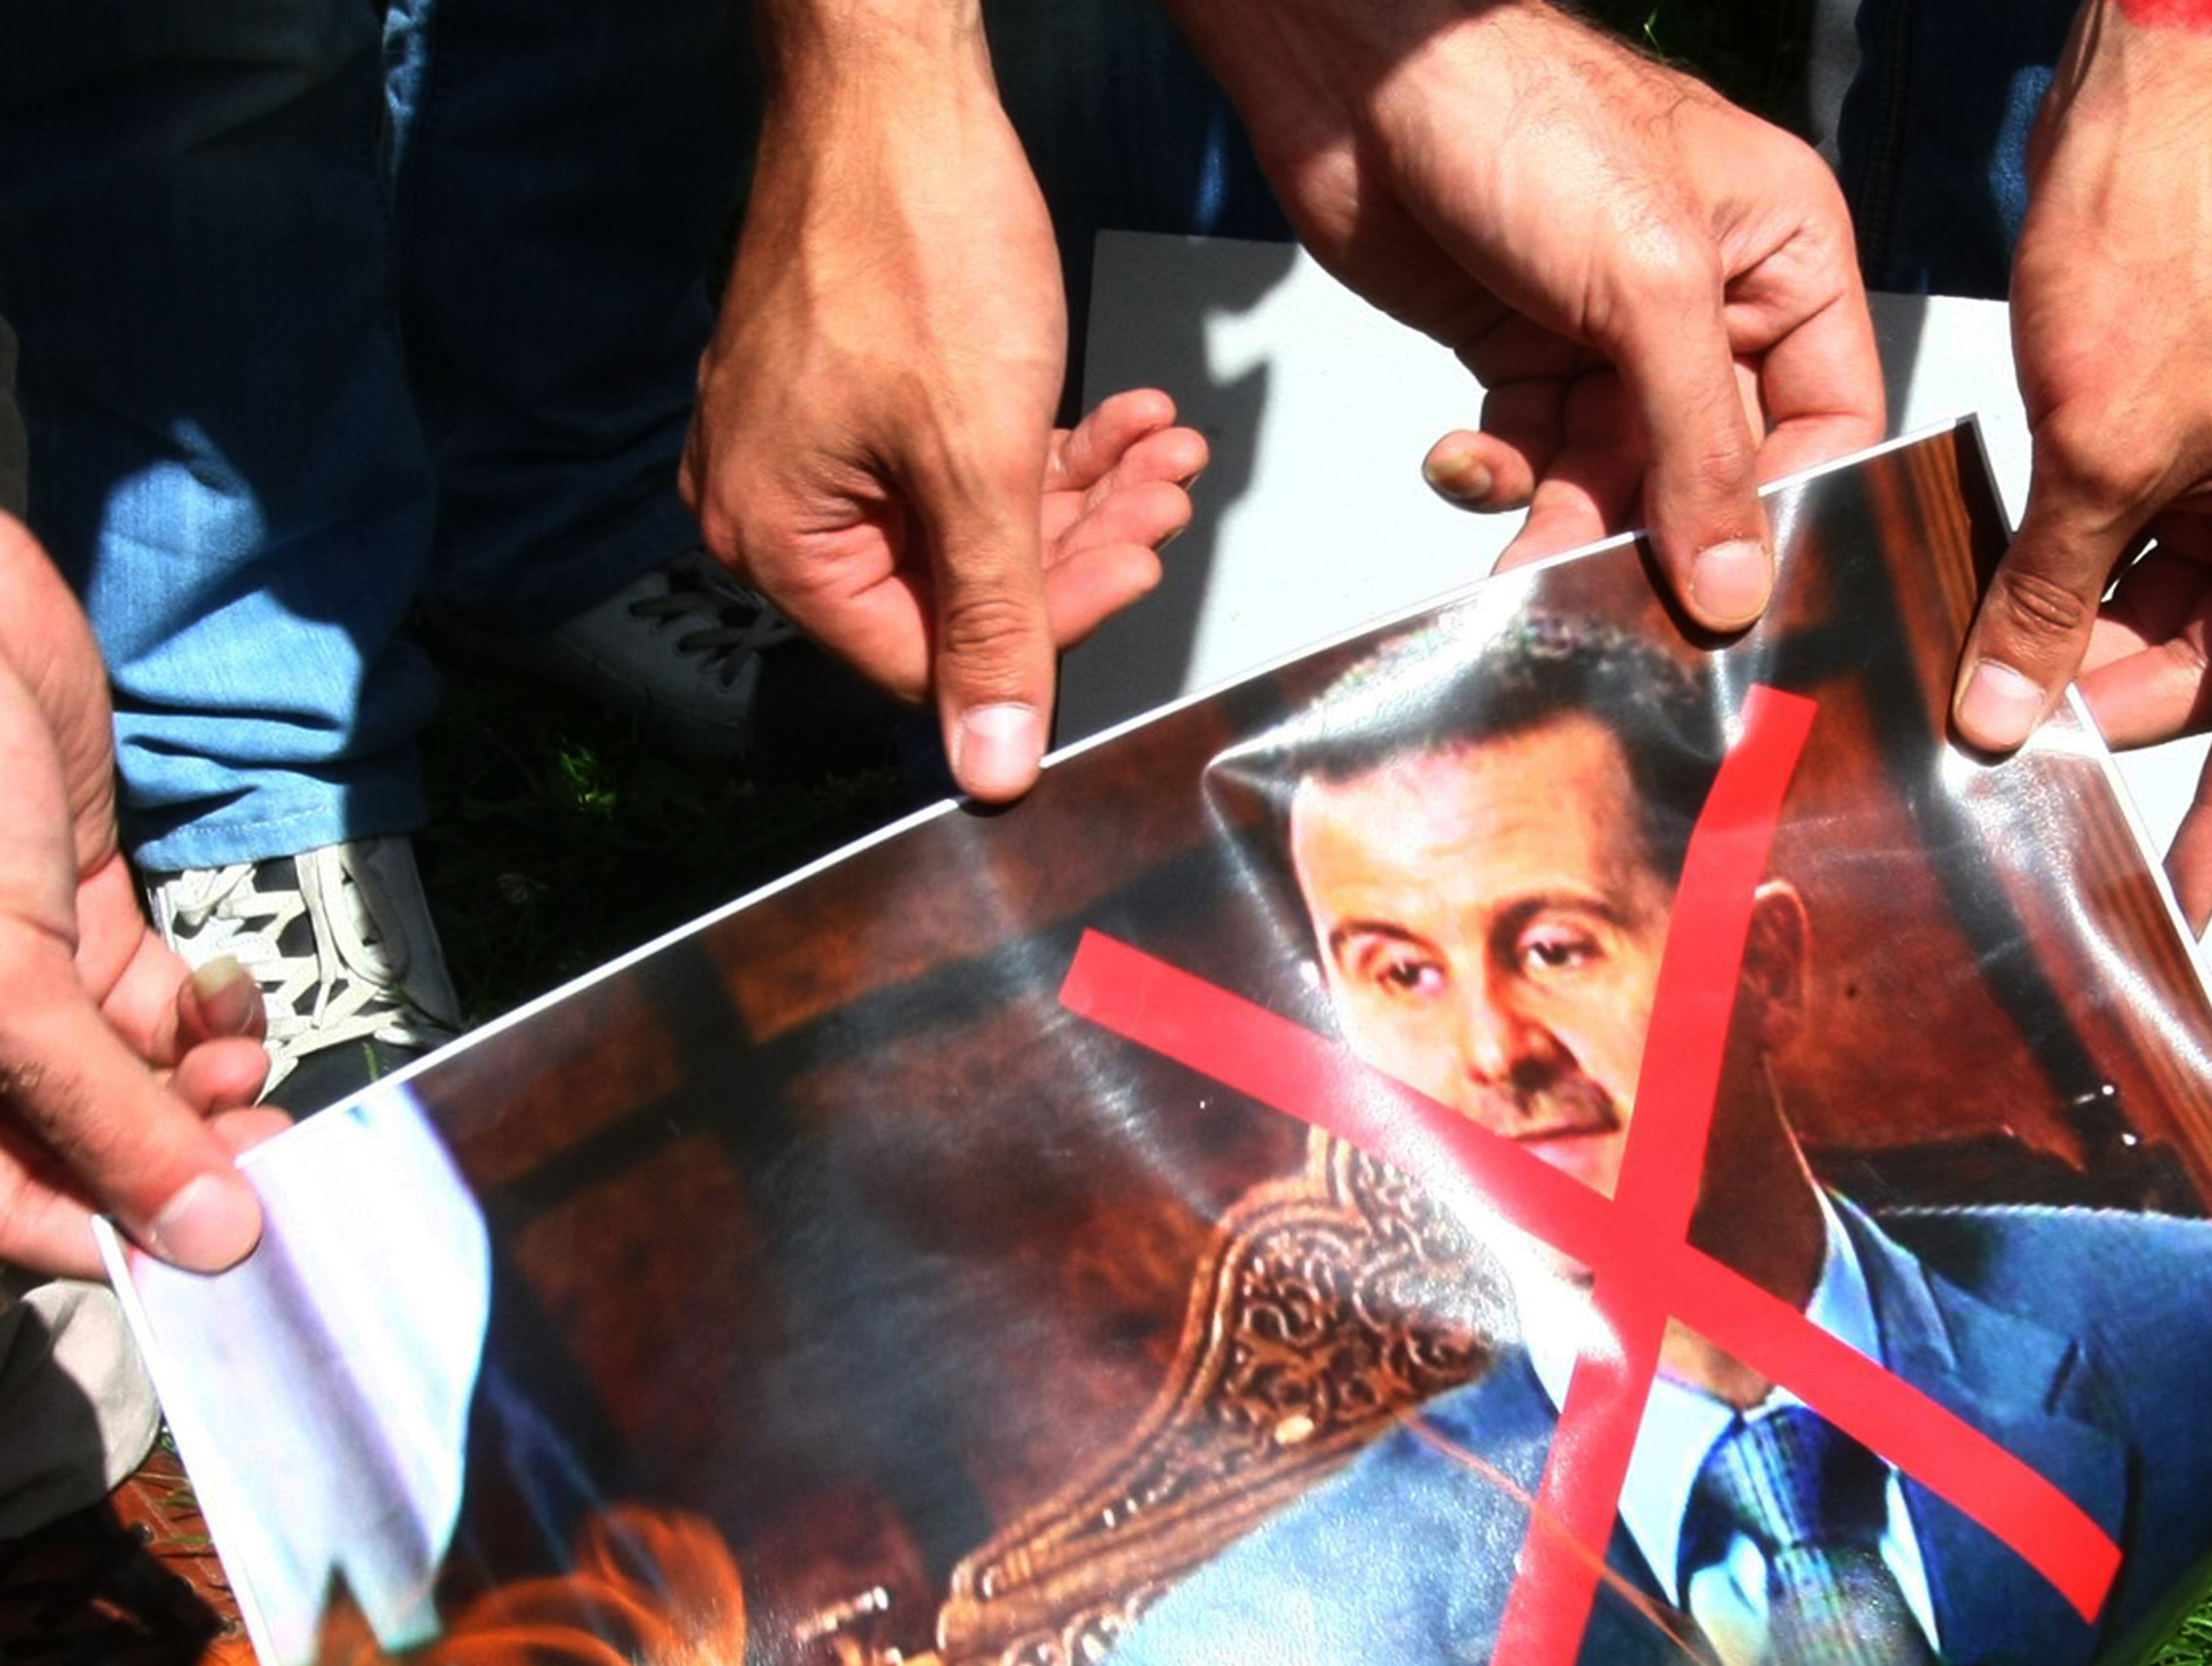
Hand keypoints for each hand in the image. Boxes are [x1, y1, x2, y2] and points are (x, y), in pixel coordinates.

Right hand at [0, 516, 280, 1277]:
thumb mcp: (0, 980)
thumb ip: (104, 1113)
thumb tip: (204, 1243)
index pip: (14, 1210)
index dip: (111, 1244)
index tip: (225, 1255)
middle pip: (78, 1149)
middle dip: (178, 1166)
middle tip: (279, 1173)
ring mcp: (11, 972)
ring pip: (124, 1080)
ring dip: (200, 1100)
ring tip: (250, 1091)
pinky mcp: (69, 911)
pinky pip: (143, 1004)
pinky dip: (199, 1024)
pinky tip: (228, 1018)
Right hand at [684, 6, 1205, 801]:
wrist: (892, 73)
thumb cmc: (913, 238)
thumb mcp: (977, 465)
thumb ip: (998, 629)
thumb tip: (993, 775)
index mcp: (780, 542)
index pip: (928, 657)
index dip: (1048, 629)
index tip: (1139, 571)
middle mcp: (777, 504)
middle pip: (957, 588)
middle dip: (1079, 545)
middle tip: (1165, 499)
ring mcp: (811, 443)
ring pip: (969, 517)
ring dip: (1079, 493)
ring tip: (1161, 451)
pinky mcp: (850, 393)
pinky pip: (951, 455)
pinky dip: (1041, 443)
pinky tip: (1122, 419)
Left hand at [1166, 0, 1881, 622]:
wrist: (1364, 86)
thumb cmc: (1526, 120)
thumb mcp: (1650, 287)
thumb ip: (1701, 444)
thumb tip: (1737, 584)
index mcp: (1784, 258)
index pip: (1830, 423)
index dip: (1787, 512)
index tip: (1732, 590)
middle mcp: (1708, 304)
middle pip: (1713, 472)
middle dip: (1655, 537)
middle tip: (1611, 596)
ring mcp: (1611, 337)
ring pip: (1613, 482)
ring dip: (1561, 524)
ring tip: (1517, 553)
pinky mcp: (1524, 357)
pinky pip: (1533, 460)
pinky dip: (1496, 479)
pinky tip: (1460, 457)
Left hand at [1950, 7, 2211, 930]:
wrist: (2148, 122)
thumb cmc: (2170, 253)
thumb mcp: (2101, 458)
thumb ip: (2052, 601)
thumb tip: (2002, 720)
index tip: (2178, 905)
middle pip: (2192, 675)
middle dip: (2094, 717)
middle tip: (1999, 769)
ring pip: (2134, 624)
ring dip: (2055, 657)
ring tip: (1970, 699)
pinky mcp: (2157, 458)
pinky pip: (2104, 563)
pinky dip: (2044, 596)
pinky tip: (1976, 627)